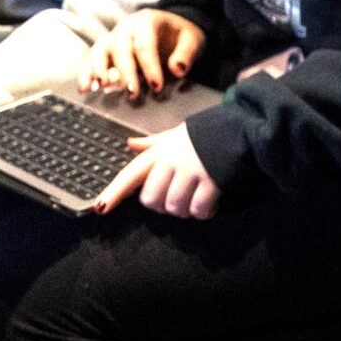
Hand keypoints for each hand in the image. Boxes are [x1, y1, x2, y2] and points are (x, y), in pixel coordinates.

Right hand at [79, 8, 207, 99]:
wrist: (172, 29)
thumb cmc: (181, 36)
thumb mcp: (192, 40)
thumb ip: (186, 54)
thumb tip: (177, 69)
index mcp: (147, 20)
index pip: (144, 44)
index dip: (149, 66)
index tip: (157, 86)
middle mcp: (126, 26)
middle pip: (120, 48)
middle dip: (125, 72)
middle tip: (133, 93)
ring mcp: (114, 37)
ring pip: (100, 50)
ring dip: (98, 70)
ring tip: (100, 88)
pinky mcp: (107, 49)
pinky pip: (93, 60)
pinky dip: (87, 73)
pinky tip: (85, 88)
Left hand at [93, 121, 220, 218]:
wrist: (240, 127)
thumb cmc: (205, 133)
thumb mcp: (176, 134)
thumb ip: (153, 144)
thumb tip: (130, 144)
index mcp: (160, 151)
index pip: (131, 173)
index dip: (115, 192)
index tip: (100, 208)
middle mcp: (171, 161)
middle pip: (153, 200)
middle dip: (164, 206)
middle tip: (179, 198)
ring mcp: (191, 170)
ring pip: (175, 208)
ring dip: (186, 210)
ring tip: (197, 198)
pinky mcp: (211, 180)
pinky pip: (199, 210)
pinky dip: (204, 212)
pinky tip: (211, 203)